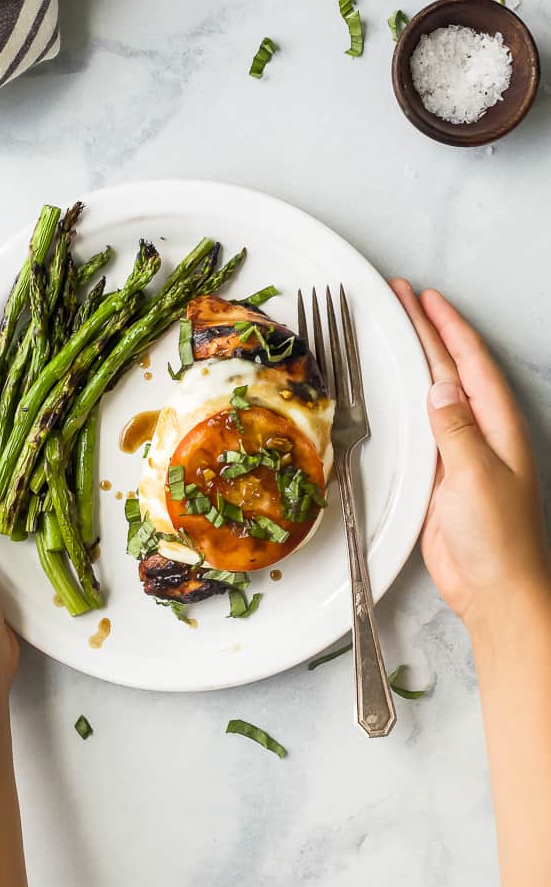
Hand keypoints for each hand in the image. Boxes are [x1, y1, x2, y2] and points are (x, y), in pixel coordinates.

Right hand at [391, 281, 549, 625]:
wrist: (493, 589)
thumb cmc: (497, 537)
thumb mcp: (477, 476)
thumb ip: (456, 429)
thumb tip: (437, 387)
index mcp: (498, 425)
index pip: (471, 363)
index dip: (448, 327)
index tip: (424, 297)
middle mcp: (479, 431)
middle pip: (450, 369)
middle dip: (428, 332)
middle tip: (401, 298)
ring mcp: (458, 452)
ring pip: (432, 394)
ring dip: (415, 361)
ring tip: (393, 332)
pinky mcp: (437, 475)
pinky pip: (418, 428)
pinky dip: (403, 403)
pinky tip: (389, 392)